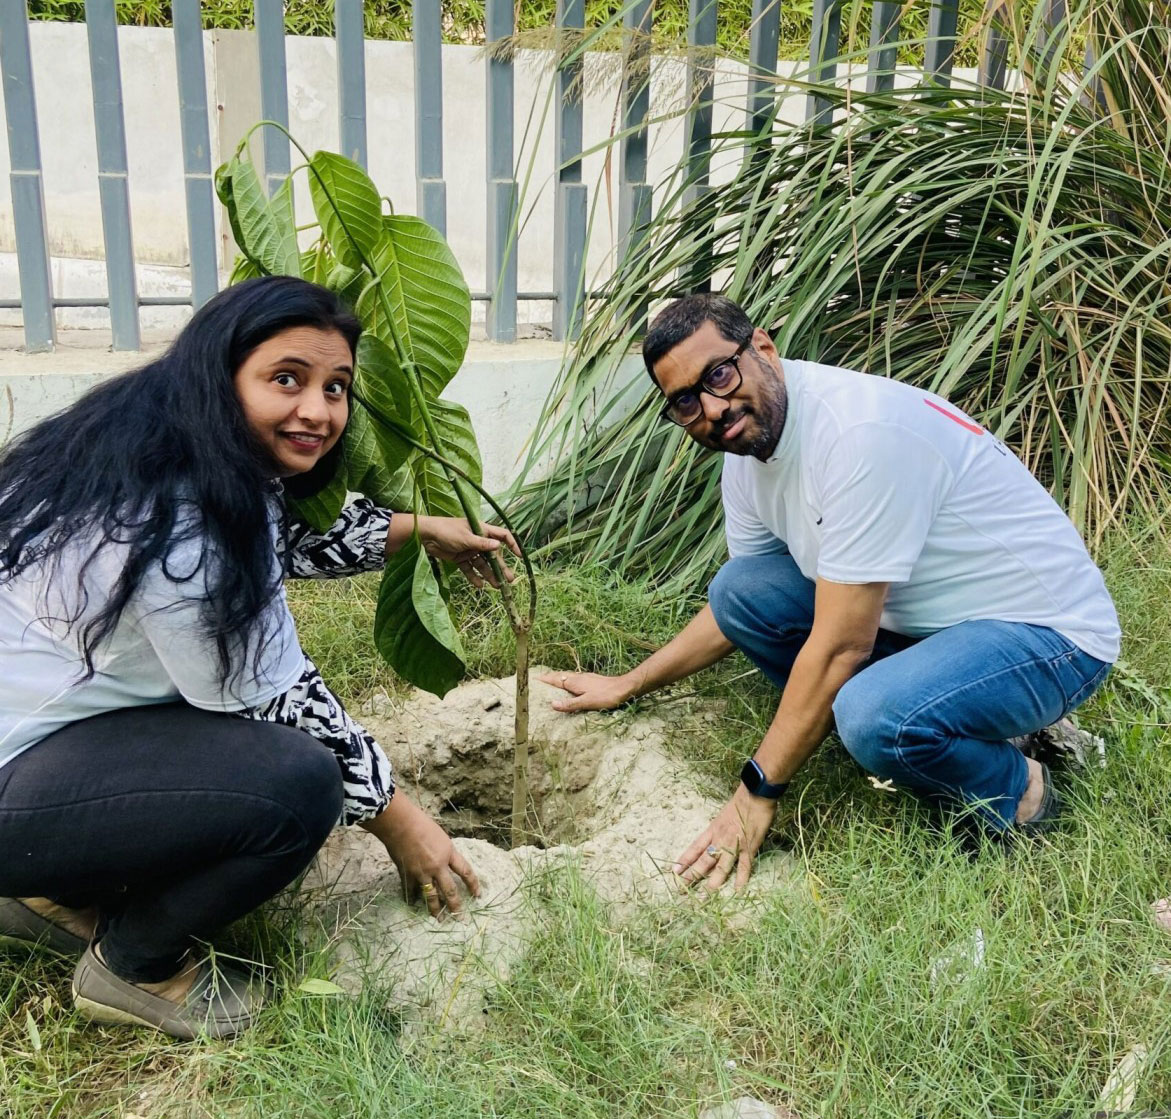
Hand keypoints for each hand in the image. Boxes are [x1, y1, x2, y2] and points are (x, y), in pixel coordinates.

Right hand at [361, 794, 480, 917]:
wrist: (399, 823)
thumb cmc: (420, 823)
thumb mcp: (440, 836)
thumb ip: (444, 851)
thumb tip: (444, 862)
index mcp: (448, 852)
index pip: (465, 871)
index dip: (473, 884)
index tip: (478, 895)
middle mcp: (437, 865)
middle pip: (450, 890)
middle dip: (455, 906)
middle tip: (460, 918)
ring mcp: (422, 872)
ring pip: (431, 896)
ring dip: (435, 909)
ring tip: (438, 919)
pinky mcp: (407, 874)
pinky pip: (411, 891)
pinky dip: (411, 898)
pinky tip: (412, 904)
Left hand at [418, 515, 517, 587]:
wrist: (426, 535)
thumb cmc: (447, 530)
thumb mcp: (466, 537)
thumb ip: (482, 543)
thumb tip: (498, 546)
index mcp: (482, 530)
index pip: (502, 536)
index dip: (512, 545)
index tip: (519, 556)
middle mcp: (478, 540)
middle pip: (493, 555)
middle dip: (501, 567)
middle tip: (509, 580)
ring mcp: (469, 550)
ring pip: (482, 564)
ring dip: (489, 574)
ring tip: (496, 586)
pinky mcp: (460, 558)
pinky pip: (469, 569)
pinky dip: (474, 576)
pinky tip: (479, 585)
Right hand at [538, 670, 634, 712]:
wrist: (625, 688)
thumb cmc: (606, 696)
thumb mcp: (587, 702)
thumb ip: (570, 704)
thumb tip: (552, 704)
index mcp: (574, 682)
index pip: (555, 680)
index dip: (544, 680)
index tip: (532, 678)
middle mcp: (578, 677)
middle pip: (560, 676)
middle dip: (549, 677)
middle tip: (538, 679)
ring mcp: (586, 677)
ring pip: (567, 676)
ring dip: (558, 677)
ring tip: (551, 680)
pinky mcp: (592, 680)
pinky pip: (575, 678)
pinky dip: (567, 679)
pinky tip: (571, 683)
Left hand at [673, 785, 777, 891]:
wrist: (755, 794)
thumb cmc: (740, 802)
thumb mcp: (723, 816)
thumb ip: (718, 830)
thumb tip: (714, 841)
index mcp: (712, 830)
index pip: (695, 848)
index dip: (684, 860)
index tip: (674, 871)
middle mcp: (720, 839)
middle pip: (703, 860)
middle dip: (692, 875)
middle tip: (681, 889)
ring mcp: (734, 844)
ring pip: (721, 867)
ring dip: (712, 882)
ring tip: (704, 896)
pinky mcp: (749, 847)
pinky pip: (744, 866)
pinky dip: (741, 878)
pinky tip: (738, 890)